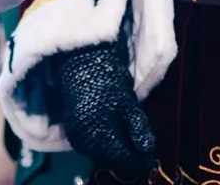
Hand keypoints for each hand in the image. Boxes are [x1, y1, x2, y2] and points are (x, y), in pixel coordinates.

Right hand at [42, 41, 156, 177]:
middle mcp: (84, 140)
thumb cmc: (106, 79)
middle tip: (140, 147)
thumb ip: (137, 126)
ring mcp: (75, 133)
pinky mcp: (71, 126)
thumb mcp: (127, 101)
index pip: (123, 159)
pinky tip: (110, 134)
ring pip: (98, 152)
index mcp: (100, 135)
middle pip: (110, 158)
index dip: (138, 158)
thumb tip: (147, 148)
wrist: (79, 61)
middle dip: (125, 155)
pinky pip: (89, 143)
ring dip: (113, 149)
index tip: (149, 154)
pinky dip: (102, 142)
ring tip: (126, 141)